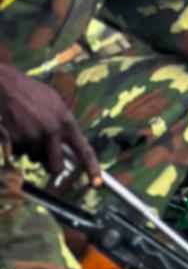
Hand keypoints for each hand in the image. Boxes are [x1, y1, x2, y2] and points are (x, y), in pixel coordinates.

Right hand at [0, 63, 101, 185]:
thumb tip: (69, 144)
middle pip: (55, 166)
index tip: (97, 183)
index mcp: (67, 122)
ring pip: (35, 159)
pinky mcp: (16, 139)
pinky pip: (20, 153)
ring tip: (29, 130)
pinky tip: (18, 129)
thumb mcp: (57, 104)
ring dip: (32, 151)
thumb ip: (64, 124)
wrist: (7, 86)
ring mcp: (33, 137)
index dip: (92, 168)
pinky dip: (19, 146)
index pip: (83, 150)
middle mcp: (52, 132)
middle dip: (51, 166)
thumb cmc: (32, 93)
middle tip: (47, 158)